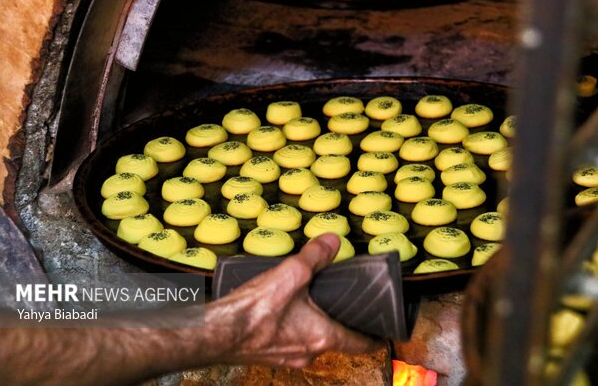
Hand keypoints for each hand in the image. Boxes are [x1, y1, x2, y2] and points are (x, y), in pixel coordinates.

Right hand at [209, 233, 383, 368]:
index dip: (374, 335)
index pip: (361, 343)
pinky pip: (291, 340)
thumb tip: (333, 240)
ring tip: (310, 300)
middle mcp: (308, 353)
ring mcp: (288, 357)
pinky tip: (281, 309)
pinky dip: (293, 326)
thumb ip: (315, 256)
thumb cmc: (253, 311)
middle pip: (335, 339)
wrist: (215, 333)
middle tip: (343, 302)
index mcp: (322, 336)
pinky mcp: (269, 355)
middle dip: (340, 321)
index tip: (382, 329)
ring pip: (311, 340)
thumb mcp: (291, 273)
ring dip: (314, 323)